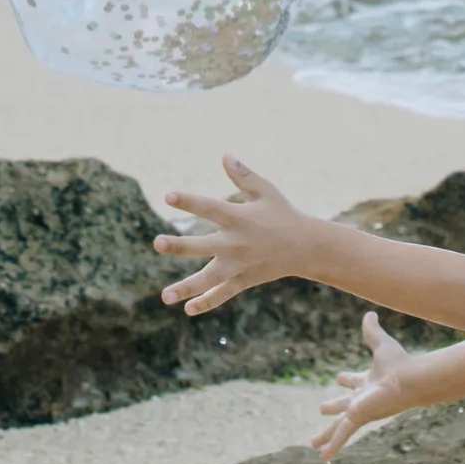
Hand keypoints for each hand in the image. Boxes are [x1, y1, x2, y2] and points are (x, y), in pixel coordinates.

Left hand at [152, 154, 315, 313]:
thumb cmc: (283, 214)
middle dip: (179, 246)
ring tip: (164, 296)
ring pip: (209, 278)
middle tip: (156, 243)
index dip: (189, 201)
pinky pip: (223, 293)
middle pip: (203, 246)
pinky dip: (207, 302)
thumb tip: (225, 155)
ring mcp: (240, 265)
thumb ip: (243, 175)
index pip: (210, 208)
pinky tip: (188, 309)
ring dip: (186, 287)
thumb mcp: (266, 191)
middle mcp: (237, 243)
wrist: (308, 247)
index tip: (168, 196)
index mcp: (240, 218)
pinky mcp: (244, 279)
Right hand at [310, 312, 426, 460]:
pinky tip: (323, 459)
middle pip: (344, 406)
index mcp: (368, 382)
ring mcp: (360, 411)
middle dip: (333, 408)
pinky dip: (333, 447)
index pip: (354, 382)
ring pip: (339, 427)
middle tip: (322, 409)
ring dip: (327, 436)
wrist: (409, 380)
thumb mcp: (380, 344)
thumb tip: (369, 313)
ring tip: (314, 446)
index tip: (338, 377)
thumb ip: (372, 331)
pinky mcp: (358, 419)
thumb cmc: (399, 363)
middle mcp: (363, 399)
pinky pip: (341, 435)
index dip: (347, 380)